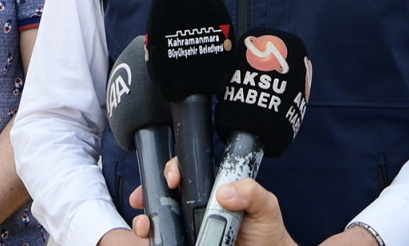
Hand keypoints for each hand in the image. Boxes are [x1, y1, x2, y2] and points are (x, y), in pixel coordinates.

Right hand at [127, 158, 294, 245]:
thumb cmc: (266, 231)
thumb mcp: (265, 205)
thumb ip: (251, 192)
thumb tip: (224, 192)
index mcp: (214, 189)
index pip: (189, 171)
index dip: (174, 170)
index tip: (172, 180)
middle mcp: (198, 207)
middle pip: (165, 193)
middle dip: (148, 192)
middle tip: (142, 198)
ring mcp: (190, 228)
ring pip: (160, 219)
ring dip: (145, 219)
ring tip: (144, 226)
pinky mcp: (186, 243)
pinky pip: (165, 240)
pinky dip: (152, 239)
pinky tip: (150, 240)